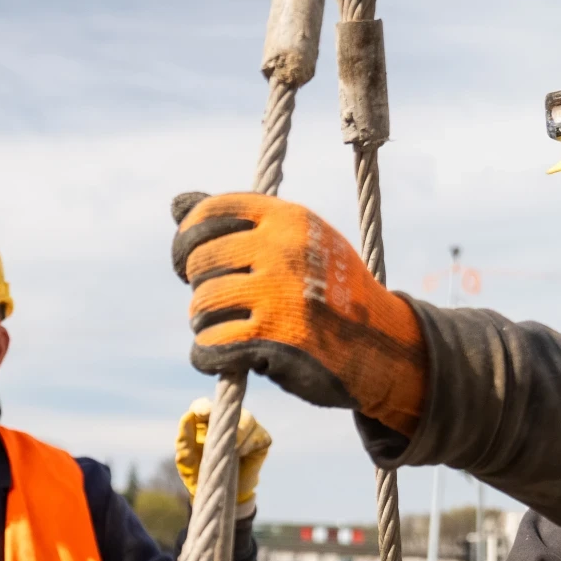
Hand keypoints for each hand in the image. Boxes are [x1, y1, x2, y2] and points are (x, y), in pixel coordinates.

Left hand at [170, 192, 427, 432]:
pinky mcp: (273, 341)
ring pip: (201, 305)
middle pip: (200, 262)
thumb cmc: (332, 289)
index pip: (210, 213)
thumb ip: (239, 223)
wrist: (383, 345)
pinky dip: (206, 355)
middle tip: (214, 303)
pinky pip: (210, 345)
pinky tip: (217, 355)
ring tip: (222, 327)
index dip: (186, 239)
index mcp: (288, 219)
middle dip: (198, 286)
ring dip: (203, 323)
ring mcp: (278, 296)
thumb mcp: (298, 242)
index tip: (188, 262)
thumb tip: (177, 204)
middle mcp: (282, 252)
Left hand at [174, 400, 272, 505]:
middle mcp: (227, 419)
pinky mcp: (261, 440)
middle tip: (222, 435)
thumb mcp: (186, 460)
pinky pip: (260, 436)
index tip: (202, 415)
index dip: (204, 407)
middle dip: (227, 420)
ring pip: (248, 419)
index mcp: (204, 420)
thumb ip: (184, 439)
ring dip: (240, 434)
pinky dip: (251, 444)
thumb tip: (188, 416)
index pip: (204, 405)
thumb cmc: (198, 473)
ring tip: (234, 450)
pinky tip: (243, 454)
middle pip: (231, 407)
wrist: (218, 495)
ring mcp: (247, 427)